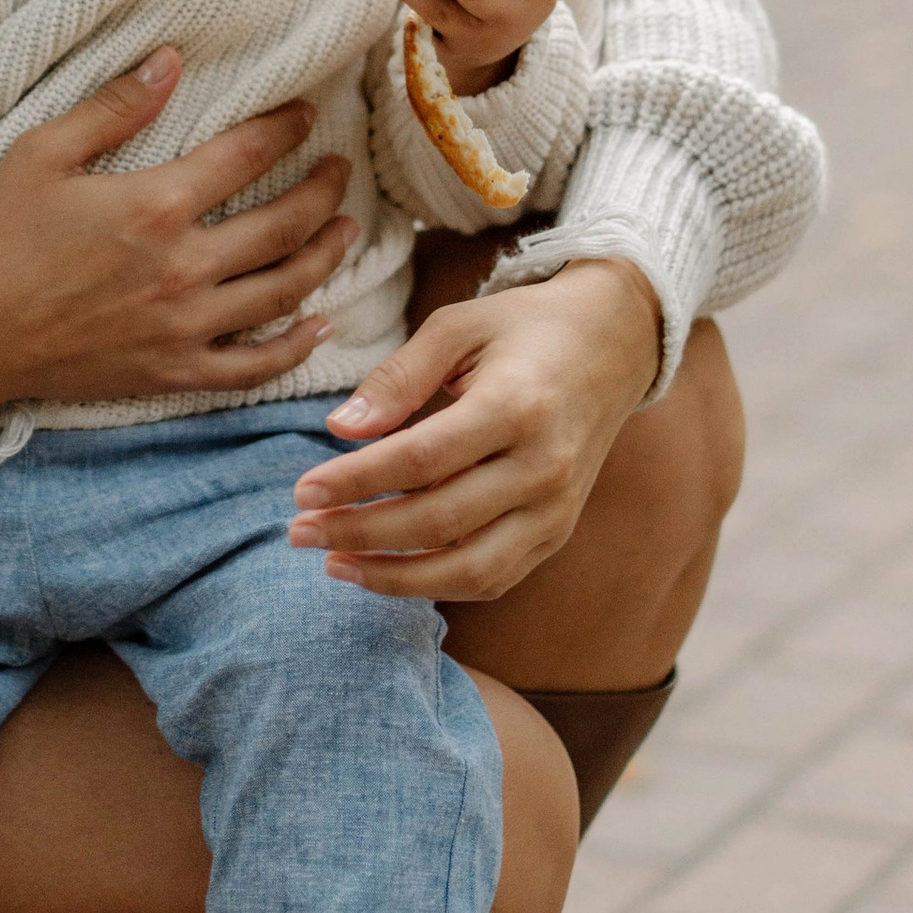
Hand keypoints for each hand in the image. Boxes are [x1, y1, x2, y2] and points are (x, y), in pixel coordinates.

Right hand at [0, 46, 356, 421]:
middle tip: (340, 172)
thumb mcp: (42, 154)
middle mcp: (184, 266)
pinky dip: (294, 347)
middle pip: (284, 224)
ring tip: (345, 231)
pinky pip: (254, 366)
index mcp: (156, 205)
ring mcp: (185, 325)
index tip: (307, 116)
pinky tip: (317, 325)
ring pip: (284, 290)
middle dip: (323, 192)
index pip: (247, 156)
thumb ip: (114, 107)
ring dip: (325, 256)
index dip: (286, 130)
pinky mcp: (174, 371)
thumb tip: (170, 59)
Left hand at [287, 257, 661, 602]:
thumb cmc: (525, 328)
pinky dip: (436, 585)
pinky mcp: (558, 532)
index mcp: (517, 406)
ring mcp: (557, 509)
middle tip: (298, 531)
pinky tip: (386, 571)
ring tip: (333, 563)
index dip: (355, 481)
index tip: (301, 491)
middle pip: (437, 521)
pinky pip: (493, 578)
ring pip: (468, 569)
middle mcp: (543, 467)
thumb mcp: (458, 326)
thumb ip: (396, 378)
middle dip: (358, 533)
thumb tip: (339, 429)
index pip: (421, 460)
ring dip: (393, 577)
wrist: (614, 345)